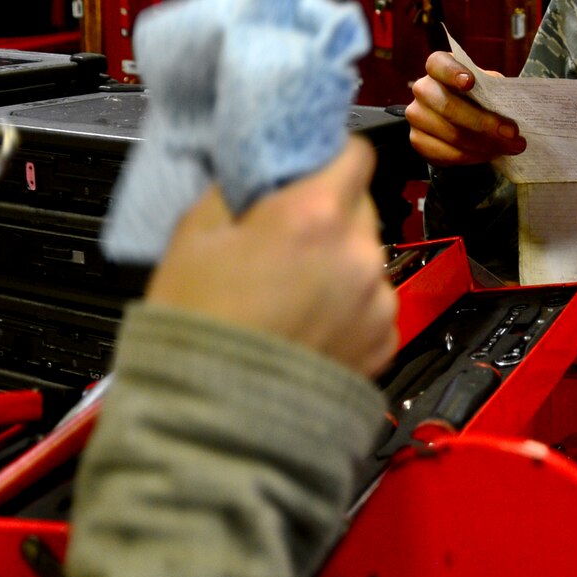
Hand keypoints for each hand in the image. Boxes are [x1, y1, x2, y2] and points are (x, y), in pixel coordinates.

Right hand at [147, 138, 397, 377]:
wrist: (216, 423)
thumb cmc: (198, 329)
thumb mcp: (194, 236)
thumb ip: (235, 189)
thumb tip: (256, 171)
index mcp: (315, 215)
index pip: (354, 153)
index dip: (327, 157)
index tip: (305, 168)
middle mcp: (359, 253)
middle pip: (360, 206)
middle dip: (327, 212)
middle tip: (283, 235)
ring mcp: (376, 302)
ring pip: (366, 257)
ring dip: (338, 262)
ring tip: (291, 291)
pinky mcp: (382, 344)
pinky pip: (371, 304)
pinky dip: (348, 307)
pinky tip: (306, 324)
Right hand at [403, 50, 525, 165]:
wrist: (461, 119)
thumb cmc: (477, 96)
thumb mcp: (487, 86)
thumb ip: (493, 90)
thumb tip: (510, 106)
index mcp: (438, 67)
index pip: (438, 65)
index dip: (452, 73)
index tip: (471, 82)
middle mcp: (422, 89)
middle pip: (448, 107)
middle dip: (484, 122)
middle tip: (512, 132)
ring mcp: (416, 116)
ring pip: (452, 135)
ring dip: (486, 144)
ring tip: (510, 147)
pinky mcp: (417, 141)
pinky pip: (447, 154)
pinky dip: (474, 157)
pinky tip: (491, 154)